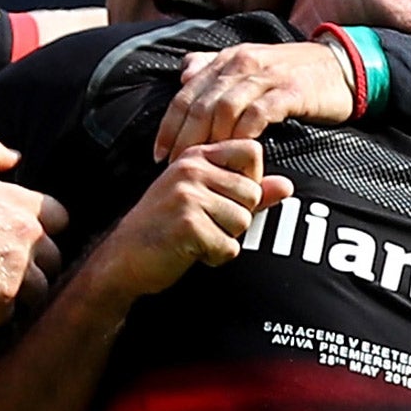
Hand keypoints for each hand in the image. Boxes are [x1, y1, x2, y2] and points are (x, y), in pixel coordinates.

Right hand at [0, 138, 67, 324]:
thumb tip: (15, 157)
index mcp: (25, 205)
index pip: (61, 221)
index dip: (43, 233)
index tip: (21, 241)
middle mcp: (29, 236)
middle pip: (53, 261)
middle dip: (34, 268)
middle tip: (2, 272)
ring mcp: (18, 268)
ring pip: (37, 293)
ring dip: (15, 296)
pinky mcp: (0, 297)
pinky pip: (7, 316)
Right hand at [88, 141, 291, 302]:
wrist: (123, 259)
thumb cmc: (165, 230)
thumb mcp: (205, 201)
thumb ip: (246, 191)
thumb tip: (286, 186)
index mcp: (196, 156)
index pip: (252, 152)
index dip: (251, 181)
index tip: (224, 199)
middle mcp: (191, 168)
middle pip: (252, 193)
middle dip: (235, 219)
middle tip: (203, 225)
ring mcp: (188, 194)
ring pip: (242, 221)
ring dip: (224, 239)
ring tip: (195, 238)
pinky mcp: (188, 224)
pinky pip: (228, 247)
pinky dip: (214, 257)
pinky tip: (190, 252)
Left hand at [153, 41, 356, 161]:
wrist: (341, 67)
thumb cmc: (293, 74)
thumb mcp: (251, 64)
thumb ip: (216, 67)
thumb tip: (184, 74)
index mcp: (227, 60)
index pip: (186, 93)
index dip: (169, 125)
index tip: (159, 154)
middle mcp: (242, 63)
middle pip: (201, 103)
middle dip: (185, 138)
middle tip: (178, 167)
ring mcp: (266, 76)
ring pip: (225, 108)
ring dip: (211, 139)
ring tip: (205, 166)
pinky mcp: (290, 91)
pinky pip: (258, 114)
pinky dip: (243, 134)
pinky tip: (237, 154)